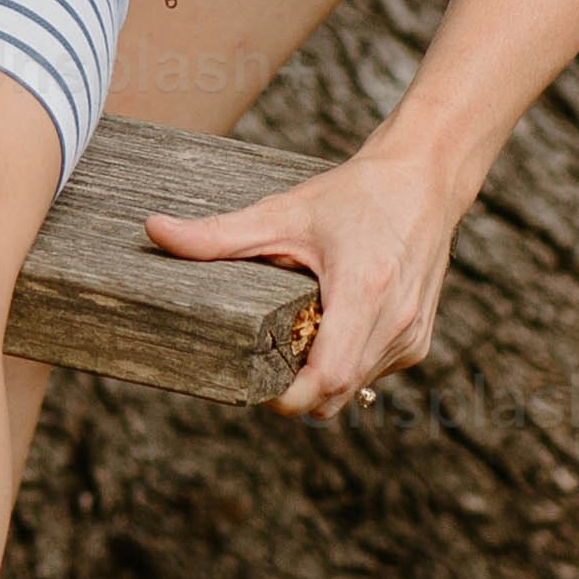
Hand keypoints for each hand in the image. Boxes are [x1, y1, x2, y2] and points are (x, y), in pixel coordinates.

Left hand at [142, 142, 463, 417]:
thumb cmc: (355, 195)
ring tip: (297, 331)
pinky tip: (329, 326)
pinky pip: (371, 374)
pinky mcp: (418, 341)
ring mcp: (412, 336)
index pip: (327, 378)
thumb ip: (218, 234)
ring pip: (352, 389)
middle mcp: (395, 321)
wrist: (424, 180)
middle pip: (334, 393)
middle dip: (293, 389)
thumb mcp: (283, 212)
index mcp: (364, 291)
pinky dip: (344, 363)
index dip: (286, 397)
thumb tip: (153, 231)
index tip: (253, 384)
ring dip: (318, 376)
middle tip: (261, 358)